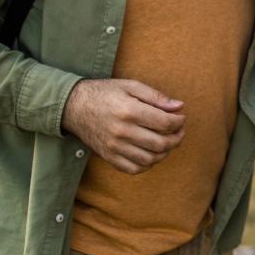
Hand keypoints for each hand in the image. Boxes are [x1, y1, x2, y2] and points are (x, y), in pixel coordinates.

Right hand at [62, 79, 185, 174]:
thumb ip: (156, 97)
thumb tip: (179, 107)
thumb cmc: (105, 93)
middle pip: (160, 144)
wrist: (74, 106)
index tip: (181, 118)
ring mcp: (114, 147)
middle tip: (179, 131)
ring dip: (165, 153)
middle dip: (177, 138)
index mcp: (130, 111)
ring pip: (150, 159)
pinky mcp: (108, 157)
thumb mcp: (131, 86)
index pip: (165, 123)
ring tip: (167, 142)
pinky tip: (151, 153)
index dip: (179, 122)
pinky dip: (148, 164)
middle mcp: (122, 132)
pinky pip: (134, 169)